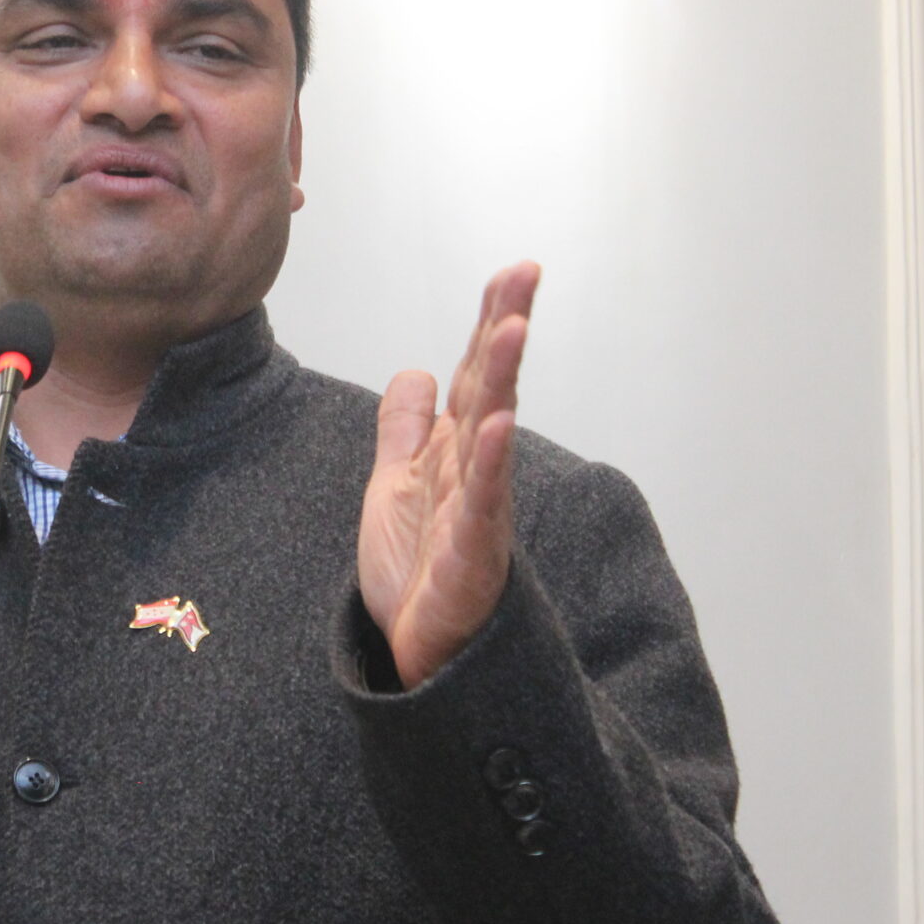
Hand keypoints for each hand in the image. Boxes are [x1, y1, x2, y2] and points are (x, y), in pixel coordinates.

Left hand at [359, 262, 539, 688]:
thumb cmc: (417, 570)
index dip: (492, 321)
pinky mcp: (472, 554)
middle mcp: (475, 471)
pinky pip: (484, 502)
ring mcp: (478, 510)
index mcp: (456, 450)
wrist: (417, 651)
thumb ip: (406, 428)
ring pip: (494, 433)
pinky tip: (498, 424)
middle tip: (526, 275)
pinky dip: (492, 463)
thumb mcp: (397, 483)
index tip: (514, 271)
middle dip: (506, 329)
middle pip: (493, 387)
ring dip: (503, 378)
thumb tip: (420, 371)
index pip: (477, 373)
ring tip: (512, 328)